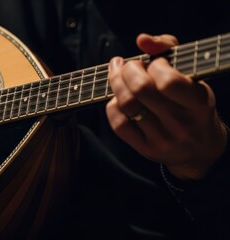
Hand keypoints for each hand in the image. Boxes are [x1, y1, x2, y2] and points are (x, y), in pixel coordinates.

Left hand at [106, 34, 227, 179]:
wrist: (200, 148)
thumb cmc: (191, 102)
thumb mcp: (191, 74)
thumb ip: (168, 48)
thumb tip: (142, 39)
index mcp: (199, 103)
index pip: (168, 81)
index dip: (155, 65)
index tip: (155, 63)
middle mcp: (182, 124)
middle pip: (140, 90)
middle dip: (128, 70)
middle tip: (127, 65)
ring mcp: (163, 139)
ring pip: (126, 105)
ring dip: (116, 84)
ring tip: (118, 75)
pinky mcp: (146, 149)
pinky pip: (119, 124)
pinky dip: (113, 105)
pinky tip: (118, 98)